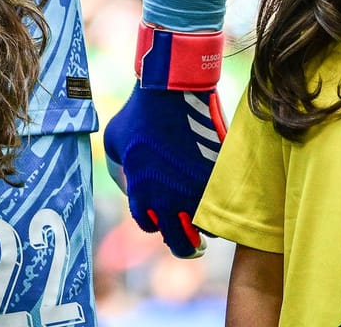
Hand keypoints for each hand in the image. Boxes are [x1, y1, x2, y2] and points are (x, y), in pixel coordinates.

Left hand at [104, 26, 226, 258]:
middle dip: (186, 245)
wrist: (168, 94)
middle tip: (192, 242)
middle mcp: (168, 200)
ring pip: (207, 228)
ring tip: (207, 215)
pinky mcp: (217, 180)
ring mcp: (195, 192)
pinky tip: (220, 199)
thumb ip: (121, 168)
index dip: (156, 222)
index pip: (149, 225)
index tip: (163, 218)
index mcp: (141, 193)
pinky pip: (225, 206)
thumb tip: (129, 185)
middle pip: (181, 243)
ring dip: (207, 224)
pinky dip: (223, 207)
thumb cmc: (137, 115)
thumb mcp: (115, 142)